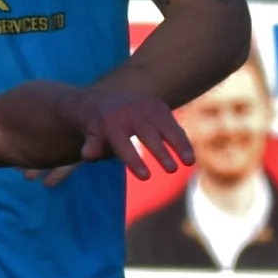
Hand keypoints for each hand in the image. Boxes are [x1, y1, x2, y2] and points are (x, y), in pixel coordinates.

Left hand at [54, 85, 193, 182]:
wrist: (104, 100)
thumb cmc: (98, 127)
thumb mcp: (90, 136)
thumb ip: (91, 146)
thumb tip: (87, 155)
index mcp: (111, 123)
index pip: (123, 144)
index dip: (134, 160)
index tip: (146, 177)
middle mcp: (130, 112)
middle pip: (148, 135)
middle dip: (160, 152)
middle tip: (171, 170)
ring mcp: (147, 107)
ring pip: (166, 127)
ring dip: (179, 144)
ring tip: (189, 163)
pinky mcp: (159, 106)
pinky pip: (172, 124)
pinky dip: (182, 139)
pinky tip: (189, 156)